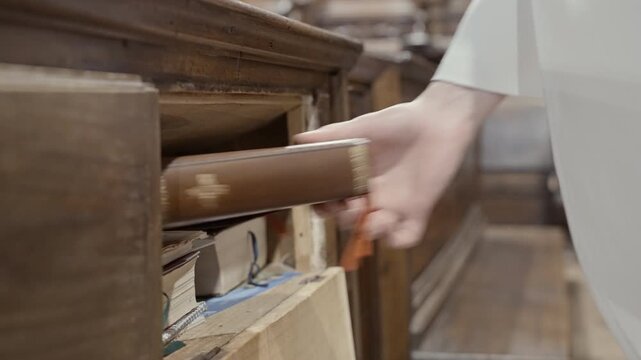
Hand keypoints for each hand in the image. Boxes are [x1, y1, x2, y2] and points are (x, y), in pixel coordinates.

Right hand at [295, 82, 502, 247]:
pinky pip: (407, 236)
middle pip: (350, 221)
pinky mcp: (419, 208)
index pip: (332, 202)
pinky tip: (393, 224)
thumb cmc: (400, 121)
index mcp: (356, 178)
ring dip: (369, 233)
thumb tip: (298, 139)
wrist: (437, 119)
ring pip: (375, 234)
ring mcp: (396, 204)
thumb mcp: (362, 128)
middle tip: (351, 205)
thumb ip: (331, 136)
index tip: (322, 202)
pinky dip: (399, 239)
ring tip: (372, 219)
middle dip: (345, 219)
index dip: (324, 208)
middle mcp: (373, 195)